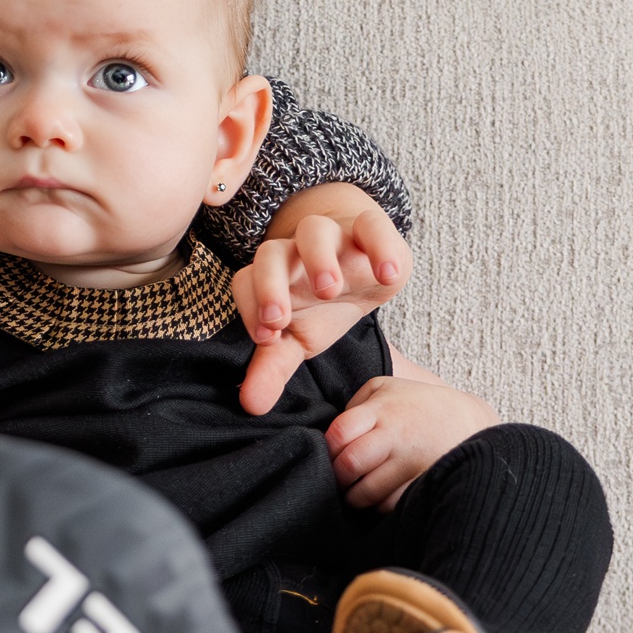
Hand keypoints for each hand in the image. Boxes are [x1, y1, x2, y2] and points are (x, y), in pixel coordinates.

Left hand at [230, 199, 410, 415]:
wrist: (360, 260)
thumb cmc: (322, 304)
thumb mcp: (300, 339)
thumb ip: (273, 368)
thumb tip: (250, 407)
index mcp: (269, 276)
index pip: (245, 283)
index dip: (250, 307)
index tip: (265, 337)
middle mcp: (292, 252)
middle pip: (270, 254)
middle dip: (270, 284)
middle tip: (280, 319)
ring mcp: (330, 236)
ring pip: (313, 231)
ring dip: (317, 259)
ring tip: (329, 290)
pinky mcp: (368, 227)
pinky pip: (371, 225)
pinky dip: (379, 246)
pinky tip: (387, 273)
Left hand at [325, 365, 496, 510]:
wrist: (468, 420)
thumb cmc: (418, 404)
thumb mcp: (384, 388)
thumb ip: (354, 406)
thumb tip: (330, 435)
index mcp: (382, 410)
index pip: (339, 433)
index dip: (327, 448)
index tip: (328, 455)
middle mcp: (396, 436)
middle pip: (350, 465)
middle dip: (337, 477)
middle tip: (339, 478)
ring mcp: (413, 463)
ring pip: (369, 491)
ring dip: (355, 497)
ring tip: (354, 491)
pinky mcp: (426, 483)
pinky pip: (392, 504)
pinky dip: (380, 505)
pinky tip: (380, 495)